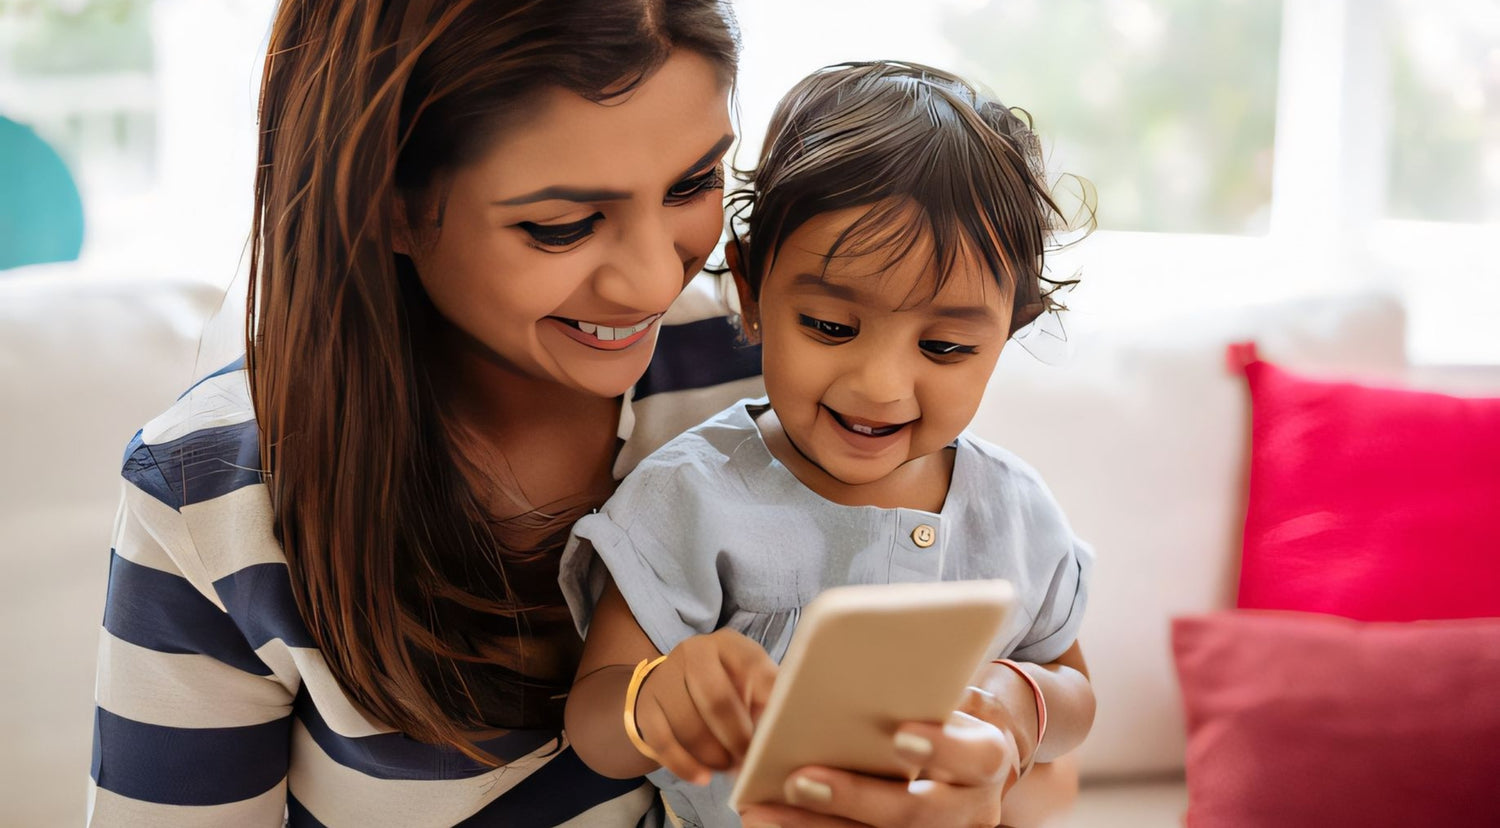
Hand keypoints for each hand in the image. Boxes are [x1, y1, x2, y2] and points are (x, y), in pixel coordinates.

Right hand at [634, 628, 777, 784]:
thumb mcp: (750, 686)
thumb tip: (786, 737)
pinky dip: (685, 765)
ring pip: (688, 724)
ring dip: (712, 755)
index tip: (776, 736)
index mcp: (730, 643)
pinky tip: (702, 777)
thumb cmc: (726, 690)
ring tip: (728, 767)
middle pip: (716, 699)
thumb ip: (769, 703)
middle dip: (736, 737)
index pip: (754, 668)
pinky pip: (663, 741)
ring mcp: (665, 677)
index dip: (767, 706)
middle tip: (749, 761)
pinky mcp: (645, 706)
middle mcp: (694, 651)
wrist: (672, 689)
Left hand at [737, 686, 1021, 827]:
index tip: (899, 733)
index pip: (975, 757)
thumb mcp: (947, 701)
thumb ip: (919, 693)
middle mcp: (969, 808)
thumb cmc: (945, 718)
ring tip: (761, 809)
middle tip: (800, 778)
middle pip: (916, 811)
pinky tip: (768, 819)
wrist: (971, 763)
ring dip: (813, 827)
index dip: (941, 747)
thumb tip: (856, 666)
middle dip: (855, 797)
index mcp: (986, 759)